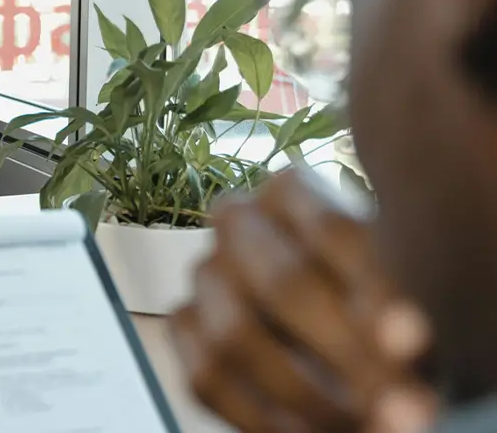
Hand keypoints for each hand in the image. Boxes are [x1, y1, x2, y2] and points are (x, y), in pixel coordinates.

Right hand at [170, 170, 436, 432]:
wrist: (346, 336)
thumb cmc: (381, 306)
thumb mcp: (401, 293)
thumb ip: (395, 304)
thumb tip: (400, 340)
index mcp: (291, 191)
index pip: (334, 231)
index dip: (376, 293)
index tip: (416, 344)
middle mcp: (236, 221)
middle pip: (282, 284)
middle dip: (343, 353)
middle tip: (399, 400)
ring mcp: (204, 273)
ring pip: (234, 335)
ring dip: (305, 395)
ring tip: (364, 421)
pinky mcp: (183, 324)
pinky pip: (207, 376)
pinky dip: (262, 416)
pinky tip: (311, 431)